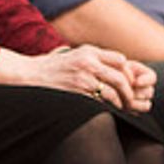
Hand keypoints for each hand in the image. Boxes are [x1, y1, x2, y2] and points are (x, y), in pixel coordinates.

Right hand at [30, 45, 151, 110]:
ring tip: (123, 108)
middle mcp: (88, 62)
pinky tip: (110, 112)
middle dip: (129, 91)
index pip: (121, 60)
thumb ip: (94, 58)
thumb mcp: (75, 54)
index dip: (129, 73)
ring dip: (121, 102)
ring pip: (112, 91)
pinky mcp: (77, 93)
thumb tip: (118, 65)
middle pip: (120, 77)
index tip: (130, 84)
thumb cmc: (54, 67)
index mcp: (89, 51)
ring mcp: (82, 78)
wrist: (31, 75)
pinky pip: (100, 102)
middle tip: (131, 100)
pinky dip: (108, 108)